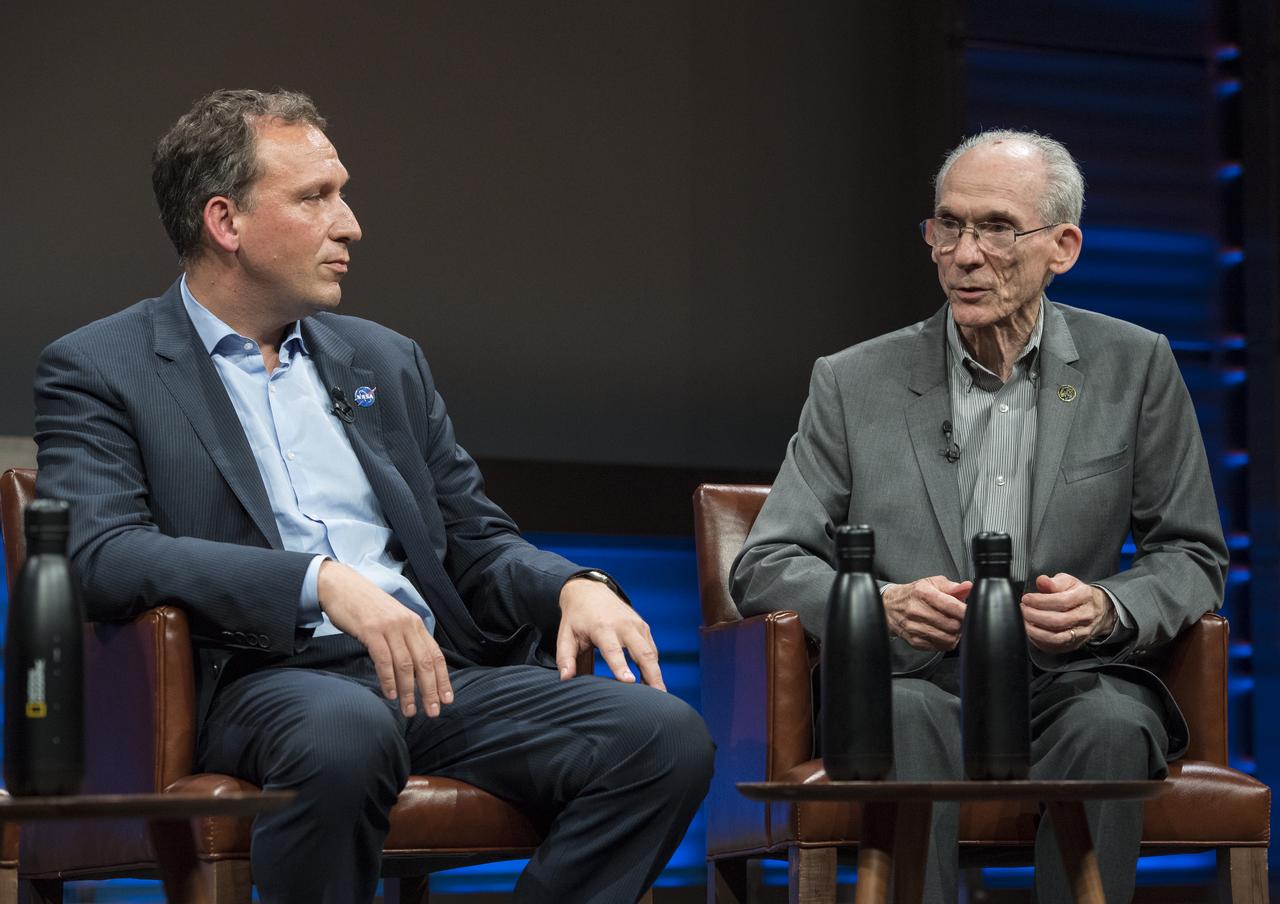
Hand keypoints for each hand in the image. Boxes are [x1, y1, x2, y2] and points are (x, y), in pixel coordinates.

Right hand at [317, 560, 452, 717]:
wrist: (342, 586)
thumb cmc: (367, 607)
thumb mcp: (393, 620)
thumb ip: (405, 639)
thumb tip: (416, 667)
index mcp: (415, 624)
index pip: (436, 655)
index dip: (443, 679)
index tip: (447, 699)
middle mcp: (407, 625)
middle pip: (424, 663)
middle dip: (430, 690)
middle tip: (432, 712)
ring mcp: (390, 627)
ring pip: (406, 665)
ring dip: (408, 691)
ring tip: (408, 710)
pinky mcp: (371, 631)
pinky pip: (384, 660)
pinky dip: (389, 680)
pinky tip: (390, 694)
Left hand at [556, 577, 665, 690]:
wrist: (589, 591)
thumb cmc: (576, 618)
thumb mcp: (565, 635)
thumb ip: (565, 658)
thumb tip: (566, 678)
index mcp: (603, 627)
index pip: (614, 650)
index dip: (621, 667)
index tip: (630, 682)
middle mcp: (624, 625)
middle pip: (643, 652)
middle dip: (652, 675)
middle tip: (658, 696)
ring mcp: (637, 625)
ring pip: (651, 653)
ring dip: (657, 674)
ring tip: (659, 695)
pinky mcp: (643, 627)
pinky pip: (652, 649)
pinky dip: (654, 666)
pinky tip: (653, 683)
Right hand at [883, 577, 971, 650]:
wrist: (889, 607)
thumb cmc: (913, 594)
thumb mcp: (931, 583)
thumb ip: (952, 586)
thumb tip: (968, 587)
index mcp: (923, 593)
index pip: (951, 605)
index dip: (965, 611)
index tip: (969, 612)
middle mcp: (916, 610)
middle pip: (952, 624)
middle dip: (961, 623)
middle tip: (960, 619)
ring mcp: (914, 628)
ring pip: (948, 638)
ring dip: (955, 634)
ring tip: (953, 627)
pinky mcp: (914, 641)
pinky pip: (940, 647)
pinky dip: (946, 642)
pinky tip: (944, 633)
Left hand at [1020, 572, 1115, 652]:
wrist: (1099, 611)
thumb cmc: (1079, 594)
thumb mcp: (1069, 582)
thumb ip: (1054, 582)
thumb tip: (1042, 581)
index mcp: (1084, 597)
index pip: (1062, 601)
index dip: (1040, 601)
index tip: (1027, 599)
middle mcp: (1085, 617)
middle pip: (1059, 621)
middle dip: (1035, 616)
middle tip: (1024, 609)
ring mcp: (1081, 633)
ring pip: (1057, 638)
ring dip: (1036, 631)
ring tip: (1025, 621)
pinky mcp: (1074, 644)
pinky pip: (1056, 647)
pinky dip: (1040, 641)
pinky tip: (1031, 632)